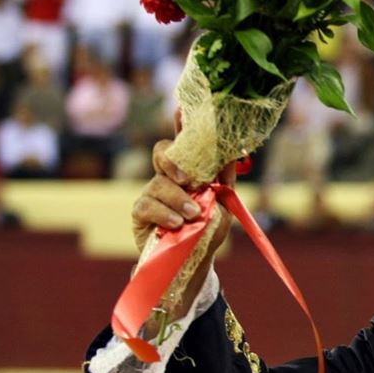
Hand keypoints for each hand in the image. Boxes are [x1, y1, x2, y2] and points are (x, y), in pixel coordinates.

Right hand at [131, 111, 237, 330]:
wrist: (191, 265)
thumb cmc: (208, 232)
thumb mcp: (223, 206)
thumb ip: (224, 180)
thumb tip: (233, 152)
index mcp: (191, 172)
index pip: (185, 143)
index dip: (182, 123)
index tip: (183, 107)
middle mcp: (169, 177)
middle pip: (163, 153)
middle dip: (175, 162)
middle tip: (190, 180)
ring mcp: (152, 192)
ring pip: (159, 183)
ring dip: (178, 199)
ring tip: (192, 216)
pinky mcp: (140, 212)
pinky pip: (147, 205)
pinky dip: (165, 214)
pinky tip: (176, 224)